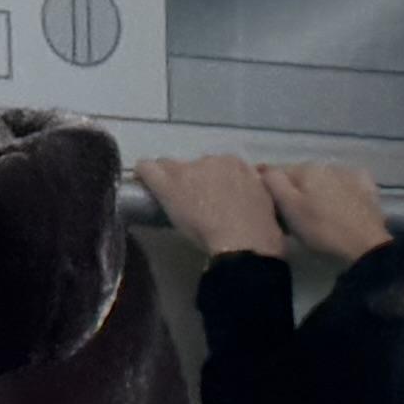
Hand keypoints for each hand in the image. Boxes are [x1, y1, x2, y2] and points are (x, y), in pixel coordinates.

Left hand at [138, 154, 290, 260]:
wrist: (244, 242)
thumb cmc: (260, 230)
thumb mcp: (264, 201)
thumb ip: (252, 189)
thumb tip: (244, 192)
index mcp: (237, 164)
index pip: (216, 166)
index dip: (210, 182)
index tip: (210, 196)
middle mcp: (212, 161)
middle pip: (193, 166)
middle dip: (192, 181)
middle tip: (195, 203)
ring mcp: (188, 171)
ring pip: (170, 167)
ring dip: (171, 181)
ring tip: (171, 200)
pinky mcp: (167, 183)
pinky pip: (147, 168)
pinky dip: (143, 174)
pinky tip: (140, 181)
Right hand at [269, 161, 398, 260]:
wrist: (365, 248)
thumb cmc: (321, 230)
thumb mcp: (289, 208)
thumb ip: (273, 182)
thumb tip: (262, 168)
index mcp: (307, 169)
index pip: (277, 172)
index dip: (269, 190)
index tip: (269, 209)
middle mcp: (328, 166)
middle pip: (302, 177)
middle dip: (294, 191)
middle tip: (291, 217)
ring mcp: (351, 176)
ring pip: (324, 180)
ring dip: (317, 192)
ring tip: (316, 215)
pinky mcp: (368, 190)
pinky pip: (348, 185)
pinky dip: (342, 191)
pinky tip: (341, 204)